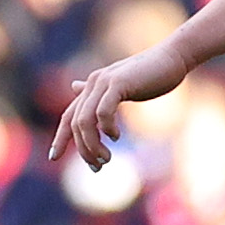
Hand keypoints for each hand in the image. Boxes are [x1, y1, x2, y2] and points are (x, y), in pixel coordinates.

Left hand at [48, 40, 189, 171]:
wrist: (172, 58)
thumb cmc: (150, 74)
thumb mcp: (119, 85)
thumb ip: (98, 92)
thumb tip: (74, 86)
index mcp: (91, 87)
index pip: (68, 116)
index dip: (60, 138)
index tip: (53, 157)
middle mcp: (93, 84)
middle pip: (75, 124)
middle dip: (83, 149)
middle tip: (98, 167)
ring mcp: (103, 82)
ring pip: (84, 121)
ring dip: (93, 145)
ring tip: (106, 158)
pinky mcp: (118, 83)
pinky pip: (103, 112)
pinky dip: (106, 128)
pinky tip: (116, 137)